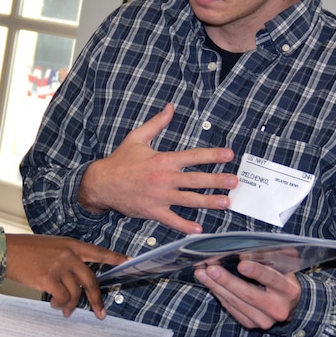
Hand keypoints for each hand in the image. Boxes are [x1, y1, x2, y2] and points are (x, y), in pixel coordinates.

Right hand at [4, 234, 126, 318]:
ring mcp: (60, 266)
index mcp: (71, 244)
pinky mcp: (49, 278)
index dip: (115, 258)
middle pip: (91, 280)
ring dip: (71, 305)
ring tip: (64, 309)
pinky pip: (62, 298)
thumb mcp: (52, 246)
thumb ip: (67, 257)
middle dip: (97, 300)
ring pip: (75, 292)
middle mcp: (69, 254)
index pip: (98, 252)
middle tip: (100, 312)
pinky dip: (59, 304)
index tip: (129, 261)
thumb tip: (77, 279)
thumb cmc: (26, 249)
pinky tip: (53, 304)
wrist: (7, 251)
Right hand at [78, 104, 237, 233]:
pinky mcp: (152, 211)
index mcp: (163, 160)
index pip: (193, 156)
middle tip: (234, 182)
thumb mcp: (137, 137)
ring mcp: (159, 196)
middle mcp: (164, 178)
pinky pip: (172, 220)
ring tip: (226, 203)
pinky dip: (185, 226)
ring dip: (209, 202)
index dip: (212, 155)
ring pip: (189, 200)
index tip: (229, 155)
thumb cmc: (120, 160)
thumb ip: (157, 123)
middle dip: (217, 181)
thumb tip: (170, 107)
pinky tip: (199, 229)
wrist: (101, 183)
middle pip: (196, 180)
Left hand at [193, 261, 300, 328]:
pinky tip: (208, 283)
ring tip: (202, 273)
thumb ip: (267, 258)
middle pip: (248, 294)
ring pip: (235, 302)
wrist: (286, 306)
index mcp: (288, 291)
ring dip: (215, 286)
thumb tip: (245, 251)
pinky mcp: (250, 324)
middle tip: (211, 268)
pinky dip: (218, 294)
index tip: (241, 264)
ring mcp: (263, 320)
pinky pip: (230, 308)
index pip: (272, 279)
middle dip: (227, 280)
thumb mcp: (281, 267)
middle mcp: (278, 309)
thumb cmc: (280, 279)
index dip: (257, 272)